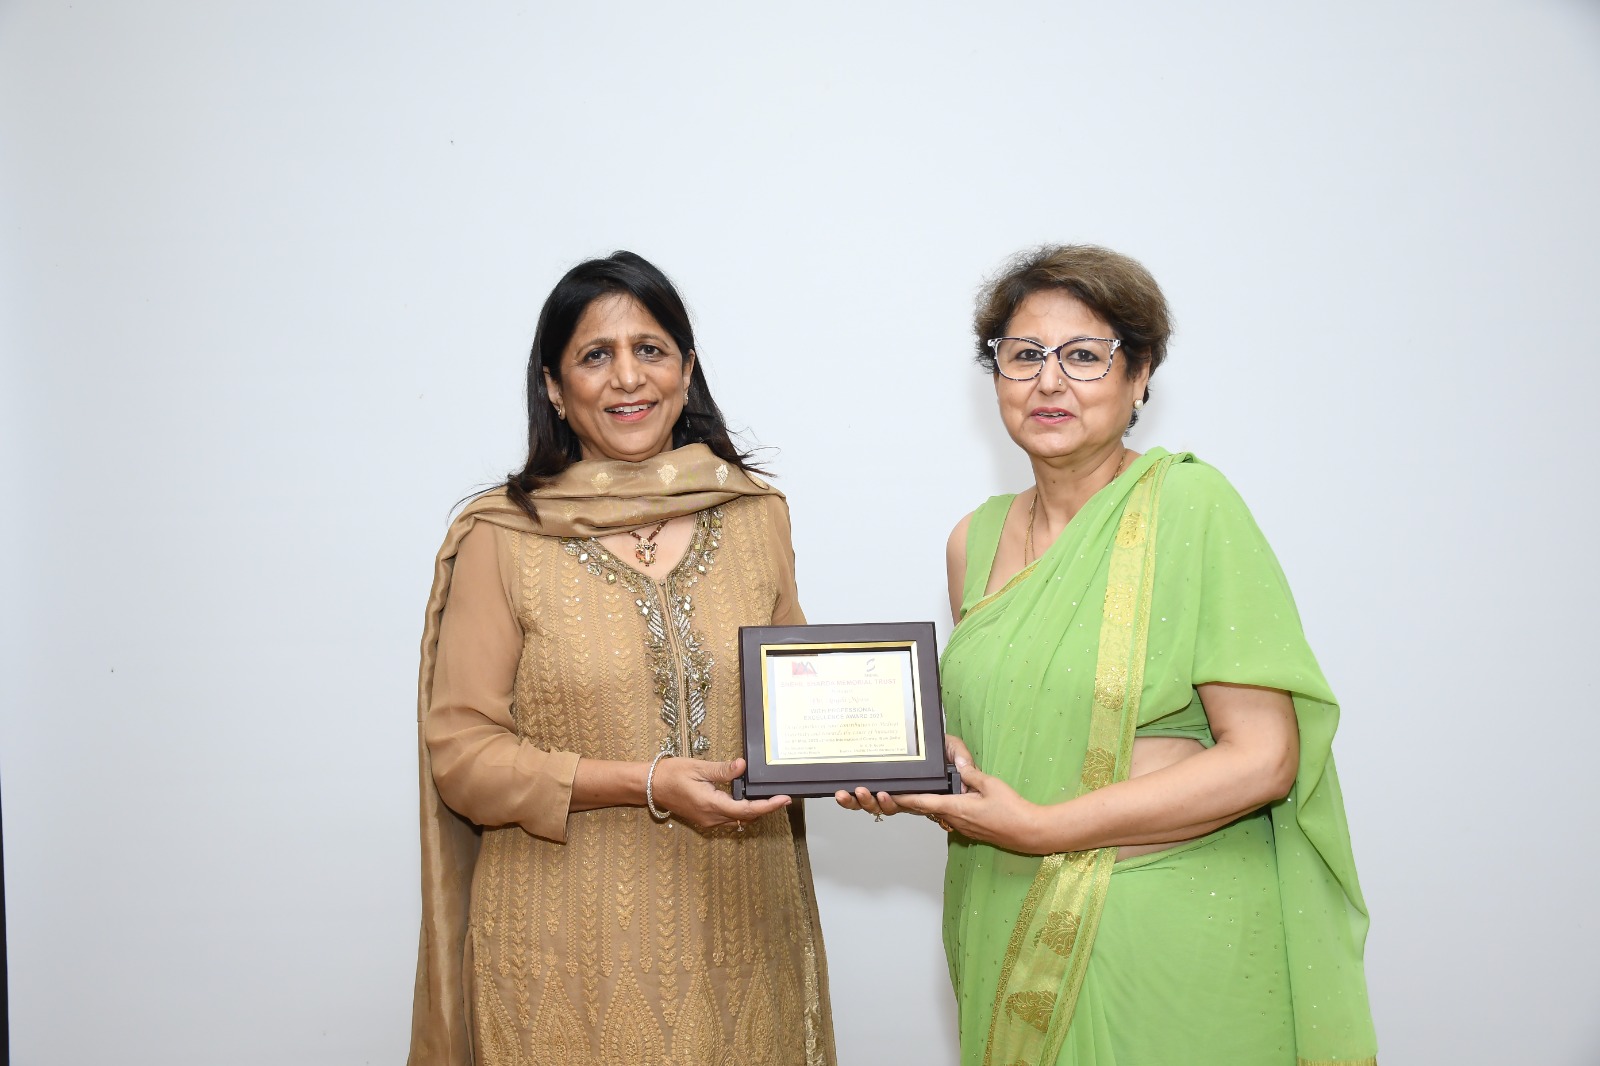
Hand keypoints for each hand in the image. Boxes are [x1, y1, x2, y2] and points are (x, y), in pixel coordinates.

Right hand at [651, 756, 789, 830]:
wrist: (650, 786)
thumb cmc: (672, 774)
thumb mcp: (698, 767)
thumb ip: (722, 770)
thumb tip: (742, 766)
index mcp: (711, 804)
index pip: (746, 810)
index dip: (768, 806)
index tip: (784, 800)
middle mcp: (711, 817)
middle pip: (746, 817)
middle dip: (765, 808)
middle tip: (781, 796)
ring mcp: (708, 821)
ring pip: (738, 820)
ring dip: (754, 811)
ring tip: (769, 798)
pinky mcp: (705, 819)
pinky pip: (729, 819)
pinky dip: (742, 811)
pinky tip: (748, 800)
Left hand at [832, 734, 975, 818]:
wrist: (941, 751)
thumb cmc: (948, 752)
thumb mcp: (956, 748)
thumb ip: (962, 757)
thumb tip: (963, 766)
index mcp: (928, 793)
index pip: (914, 801)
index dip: (899, 801)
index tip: (888, 794)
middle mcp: (911, 798)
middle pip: (891, 808)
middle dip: (875, 802)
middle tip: (864, 791)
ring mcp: (898, 796)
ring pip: (879, 807)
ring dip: (863, 803)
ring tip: (852, 792)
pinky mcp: (888, 790)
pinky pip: (872, 800)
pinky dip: (857, 800)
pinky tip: (844, 793)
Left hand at [892, 762, 1051, 854]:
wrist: (1027, 832)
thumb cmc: (1012, 809)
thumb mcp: (991, 784)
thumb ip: (972, 775)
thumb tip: (960, 766)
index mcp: (957, 807)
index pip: (924, 802)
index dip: (905, 798)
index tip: (889, 794)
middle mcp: (955, 819)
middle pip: (926, 809)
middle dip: (908, 802)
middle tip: (892, 793)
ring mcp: (962, 827)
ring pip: (937, 814)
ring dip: (923, 806)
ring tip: (911, 794)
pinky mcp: (970, 829)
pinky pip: (949, 817)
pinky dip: (939, 809)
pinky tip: (941, 800)